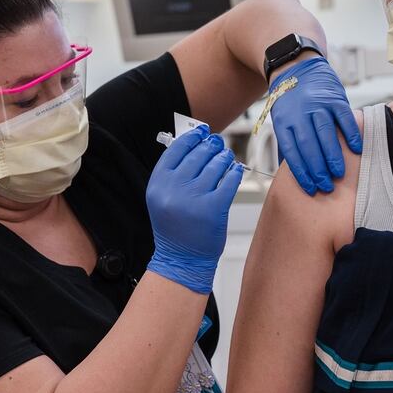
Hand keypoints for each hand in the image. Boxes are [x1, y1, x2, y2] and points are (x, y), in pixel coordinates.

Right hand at [145, 126, 243, 293]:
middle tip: (218, 143)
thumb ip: (174, 172)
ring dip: (224, 157)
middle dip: (211, 145)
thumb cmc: (175, 225)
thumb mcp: (163, 197)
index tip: (202, 132)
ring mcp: (194, 199)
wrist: (182, 259)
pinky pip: (229, 180)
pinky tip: (234, 170)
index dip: (192, 137)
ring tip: (226, 156)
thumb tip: (196, 143)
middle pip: (198, 154)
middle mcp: (174, 189)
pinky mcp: (214, 209)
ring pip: (216, 165)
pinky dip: (234, 172)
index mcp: (158, 184)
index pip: (176, 149)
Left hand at [268, 56, 361, 194]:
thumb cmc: (290, 99)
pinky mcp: (334, 97)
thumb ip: (289, 141)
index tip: (310, 188)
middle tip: (326, 186)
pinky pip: (344, 118)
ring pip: (326, 134)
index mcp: (284, 121)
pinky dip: (351, 134)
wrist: (296, 67)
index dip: (302, 173)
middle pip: (309, 146)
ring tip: (338, 174)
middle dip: (318, 169)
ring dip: (333, 156)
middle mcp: (300, 113)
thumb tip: (294, 171)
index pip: (292, 152)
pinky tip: (356, 149)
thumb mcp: (282, 118)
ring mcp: (318, 104)